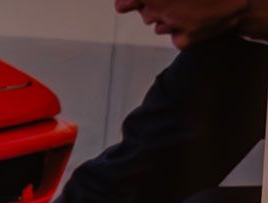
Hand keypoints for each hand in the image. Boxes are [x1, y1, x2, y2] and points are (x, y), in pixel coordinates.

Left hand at [115, 0, 267, 46]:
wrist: (241, 3)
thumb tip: (119, 6)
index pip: (129, 1)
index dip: (128, 2)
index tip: (125, 3)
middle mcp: (165, 8)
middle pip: (146, 14)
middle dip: (154, 8)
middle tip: (175, 2)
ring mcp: (176, 25)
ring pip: (158, 26)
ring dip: (169, 18)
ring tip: (190, 8)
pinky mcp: (185, 40)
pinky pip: (174, 37)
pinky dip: (182, 30)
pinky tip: (197, 20)